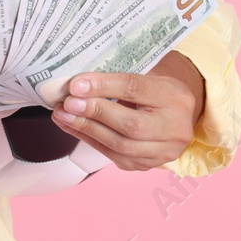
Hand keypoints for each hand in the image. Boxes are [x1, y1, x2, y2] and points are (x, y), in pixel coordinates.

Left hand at [49, 51, 204, 171]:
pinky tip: (72, 127)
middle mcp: (175, 128)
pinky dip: (90, 141)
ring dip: (87, 129)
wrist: (178, 115)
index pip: (136, 89)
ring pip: (121, 146)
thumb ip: (118, 79)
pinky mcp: (146, 165)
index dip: (104, 86)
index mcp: (175, 97)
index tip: (76, 84)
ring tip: (63, 115)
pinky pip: (114, 156)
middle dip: (94, 113)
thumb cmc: (156, 90)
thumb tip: (78, 83)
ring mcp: (163, 152)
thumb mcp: (147, 75)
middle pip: (131, 124)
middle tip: (67, 103)